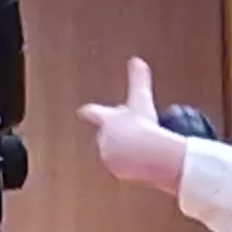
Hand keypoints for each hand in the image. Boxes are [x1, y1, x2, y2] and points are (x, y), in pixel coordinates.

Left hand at [76, 59, 188, 190]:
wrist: (147, 152)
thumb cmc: (143, 124)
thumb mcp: (141, 99)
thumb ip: (138, 79)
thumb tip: (136, 60)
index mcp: (106, 121)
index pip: (93, 113)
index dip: (90, 112)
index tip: (84, 111)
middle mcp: (103, 139)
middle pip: (107, 133)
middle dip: (116, 132)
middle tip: (133, 131)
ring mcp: (108, 157)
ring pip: (116, 151)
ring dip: (125, 149)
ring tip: (141, 147)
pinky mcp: (117, 171)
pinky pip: (124, 167)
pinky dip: (131, 164)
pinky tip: (142, 161)